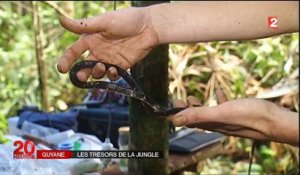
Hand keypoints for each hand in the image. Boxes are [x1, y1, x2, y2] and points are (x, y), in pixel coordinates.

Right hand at [57, 7, 158, 80]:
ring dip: (96, 73)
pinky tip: (113, 69)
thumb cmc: (127, 20)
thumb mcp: (104, 21)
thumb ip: (84, 25)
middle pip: (84, 66)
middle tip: (81, 77)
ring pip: (97, 72)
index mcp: (91, 38)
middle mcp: (98, 50)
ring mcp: (109, 58)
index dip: (66, 60)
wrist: (150, 27)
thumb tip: (61, 20)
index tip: (62, 69)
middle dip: (81, 73)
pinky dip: (110, 75)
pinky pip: (112, 75)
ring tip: (102, 66)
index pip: (74, 51)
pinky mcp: (121, 65)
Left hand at [168, 89, 292, 143]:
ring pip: (209, 113)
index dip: (177, 115)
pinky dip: (219, 100)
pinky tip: (219, 92)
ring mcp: (229, 119)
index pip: (189, 121)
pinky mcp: (239, 113)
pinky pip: (225, 107)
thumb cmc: (250, 116)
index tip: (169, 108)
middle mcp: (219, 124)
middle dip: (186, 110)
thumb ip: (198, 115)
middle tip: (178, 100)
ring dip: (199, 106)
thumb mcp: (221, 113)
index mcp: (212, 124)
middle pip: (197, 118)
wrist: (275, 121)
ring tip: (192, 98)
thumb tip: (175, 119)